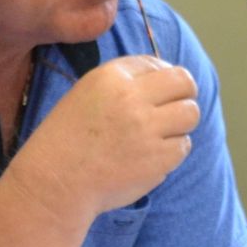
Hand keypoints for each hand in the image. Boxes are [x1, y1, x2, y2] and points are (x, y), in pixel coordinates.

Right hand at [13, 55, 198, 218]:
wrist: (55, 182)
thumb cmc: (67, 139)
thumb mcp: (86, 94)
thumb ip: (123, 83)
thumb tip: (165, 77)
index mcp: (110, 76)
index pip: (155, 63)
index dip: (161, 77)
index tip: (157, 92)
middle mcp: (131, 97)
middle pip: (184, 82)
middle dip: (184, 94)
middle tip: (174, 108)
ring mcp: (147, 129)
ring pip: (190, 113)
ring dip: (181, 123)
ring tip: (162, 134)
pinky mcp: (157, 159)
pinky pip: (184, 146)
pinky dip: (173, 151)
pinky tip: (152, 156)